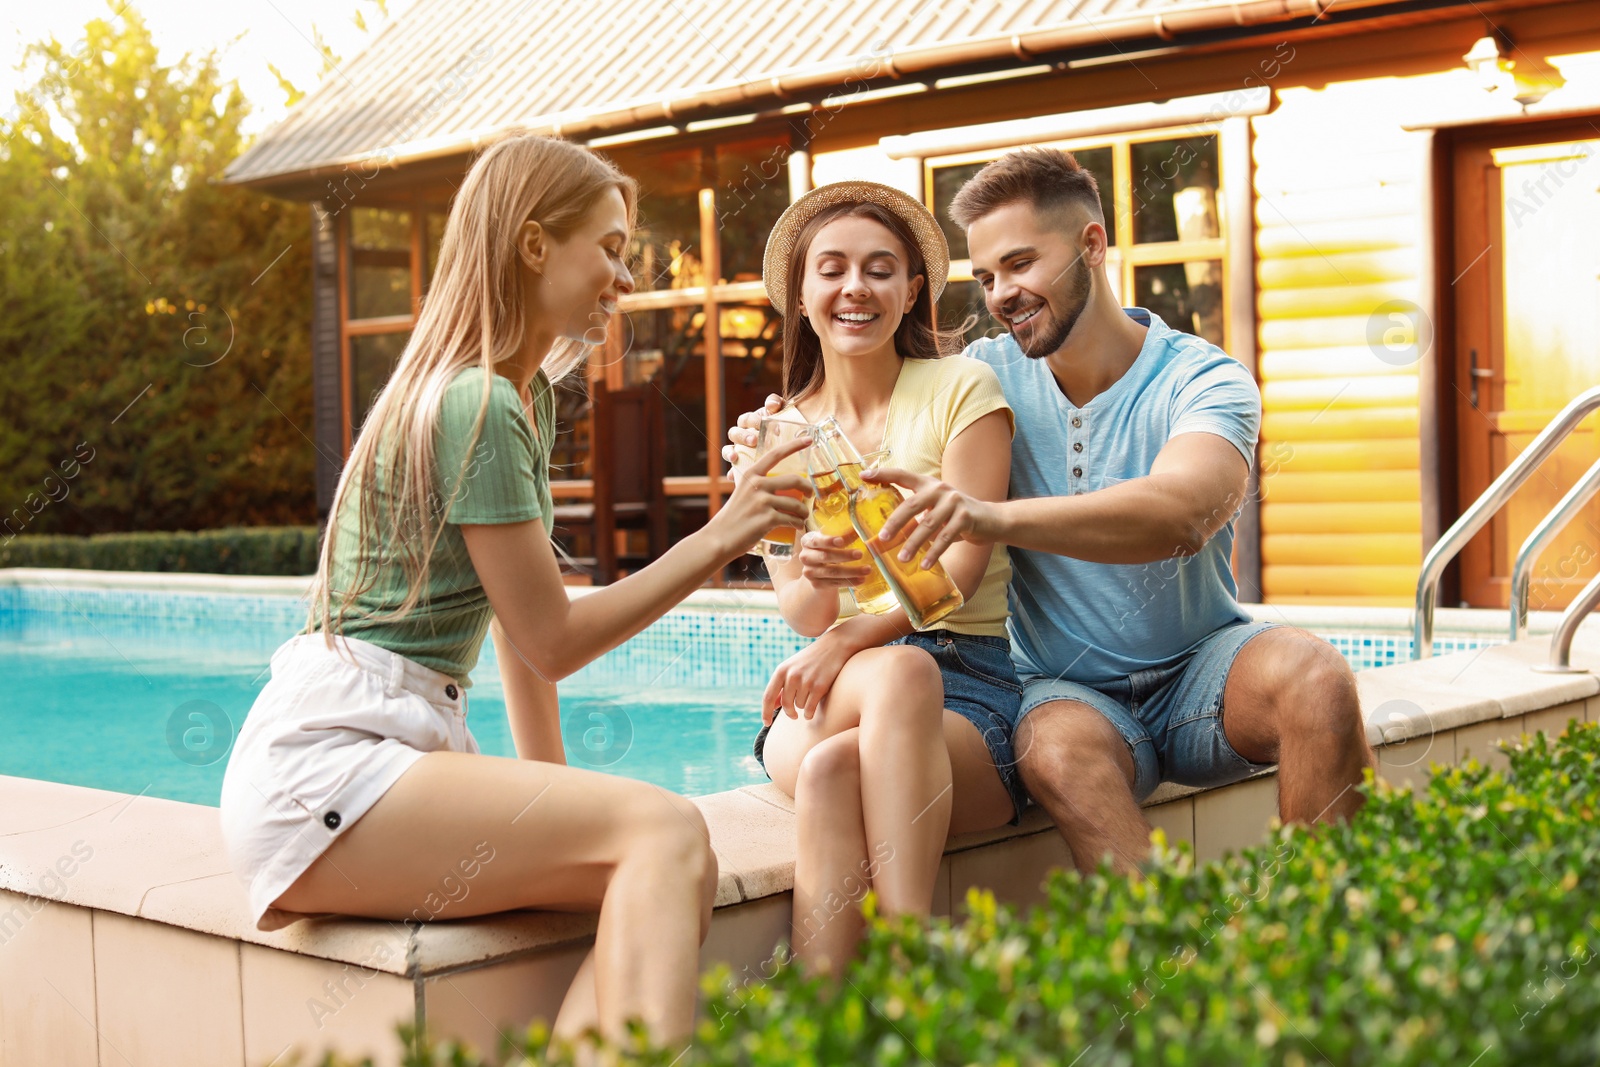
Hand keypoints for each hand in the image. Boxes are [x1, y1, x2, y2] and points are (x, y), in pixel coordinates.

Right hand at [704, 431, 811, 559]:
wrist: (720, 538)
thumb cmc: (733, 517)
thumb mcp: (742, 492)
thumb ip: (755, 484)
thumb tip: (777, 483)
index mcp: (751, 474)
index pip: (775, 454)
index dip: (794, 445)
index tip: (809, 439)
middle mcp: (757, 485)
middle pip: (794, 480)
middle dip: (808, 488)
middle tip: (810, 495)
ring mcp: (762, 502)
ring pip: (796, 504)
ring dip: (804, 512)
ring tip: (803, 517)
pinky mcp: (767, 519)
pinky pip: (791, 519)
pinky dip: (798, 524)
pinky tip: (798, 526)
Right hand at [719, 393, 785, 481]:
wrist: (792, 445)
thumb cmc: (785, 426)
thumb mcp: (783, 412)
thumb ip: (776, 403)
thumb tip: (771, 405)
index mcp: (750, 422)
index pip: (746, 419)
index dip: (753, 421)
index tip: (763, 424)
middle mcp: (743, 436)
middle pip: (734, 434)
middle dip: (742, 437)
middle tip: (754, 441)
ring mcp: (741, 451)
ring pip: (728, 450)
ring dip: (730, 453)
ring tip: (735, 457)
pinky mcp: (743, 466)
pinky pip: (733, 469)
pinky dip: (732, 472)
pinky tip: (733, 476)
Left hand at [762, 630, 855, 723]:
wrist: (833, 646)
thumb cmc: (810, 660)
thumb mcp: (792, 668)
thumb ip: (781, 686)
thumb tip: (773, 706)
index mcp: (781, 670)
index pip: (768, 696)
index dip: (765, 712)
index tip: (766, 723)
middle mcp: (792, 675)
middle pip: (785, 705)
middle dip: (789, 712)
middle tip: (793, 715)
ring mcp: (806, 681)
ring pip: (799, 706)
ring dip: (803, 706)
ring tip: (809, 696)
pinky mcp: (819, 687)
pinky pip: (810, 709)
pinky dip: (809, 714)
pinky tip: (810, 712)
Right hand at [796, 530, 874, 588]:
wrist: (817, 571)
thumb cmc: (827, 549)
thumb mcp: (832, 540)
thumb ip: (843, 534)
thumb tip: (859, 527)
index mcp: (807, 541)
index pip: (817, 540)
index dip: (828, 541)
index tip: (841, 541)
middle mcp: (805, 557)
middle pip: (825, 557)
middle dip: (844, 555)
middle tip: (860, 554)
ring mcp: (809, 572)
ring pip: (832, 572)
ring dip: (851, 571)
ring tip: (867, 569)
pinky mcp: (816, 584)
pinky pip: (835, 583)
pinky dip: (849, 581)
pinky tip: (861, 579)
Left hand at [868, 466, 1000, 568]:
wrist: (990, 519)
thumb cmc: (955, 515)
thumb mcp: (935, 507)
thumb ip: (915, 513)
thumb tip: (887, 532)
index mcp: (928, 484)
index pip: (902, 474)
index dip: (882, 473)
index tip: (863, 476)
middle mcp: (940, 489)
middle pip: (911, 504)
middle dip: (895, 522)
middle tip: (881, 538)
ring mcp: (954, 502)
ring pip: (927, 524)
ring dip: (913, 543)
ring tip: (902, 558)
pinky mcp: (965, 517)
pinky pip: (945, 538)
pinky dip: (934, 552)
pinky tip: (925, 564)